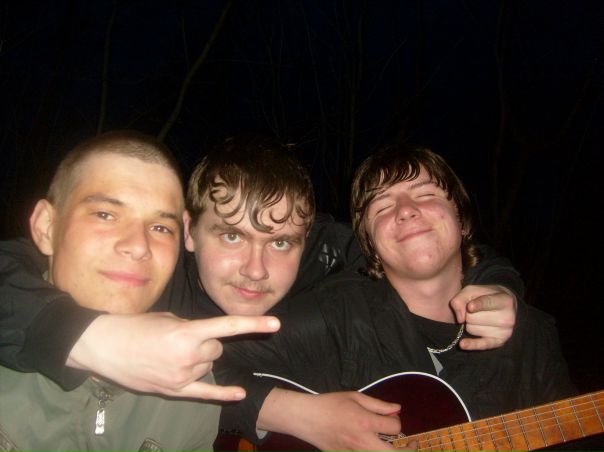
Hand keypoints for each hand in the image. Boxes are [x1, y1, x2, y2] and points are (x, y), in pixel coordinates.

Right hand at [67, 312, 279, 399]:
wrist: (104, 346)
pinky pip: (205, 393)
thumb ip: (191, 327)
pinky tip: (240, 393)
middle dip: (207, 342)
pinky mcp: (174, 390)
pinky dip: (223, 393)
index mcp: (186, 333)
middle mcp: (188, 356)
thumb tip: (203, 337)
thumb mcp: (166, 318)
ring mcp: (182, 376)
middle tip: (183, 339)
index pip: (227, 327)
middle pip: (217, 349)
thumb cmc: (134, 326)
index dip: (253, 325)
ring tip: (172, 353)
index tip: (276, 324)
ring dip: (200, 358)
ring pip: (209, 365)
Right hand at [258, 388, 409, 451]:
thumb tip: (397, 409)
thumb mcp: (355, 397)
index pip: (395, 427)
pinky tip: (375, 448)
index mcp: (364, 422)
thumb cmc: (330, 404)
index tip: (392, 417)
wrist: (306, 419)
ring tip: (396, 448)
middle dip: (409, 450)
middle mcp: (362, 442)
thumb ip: (378, 405)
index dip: (397, 421)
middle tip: (412, 444)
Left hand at [450, 284, 515, 349]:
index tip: (470, 307)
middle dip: (468, 313)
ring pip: (471, 329)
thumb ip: (461, 298)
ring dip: (470, 324)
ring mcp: (505, 331)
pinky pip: (481, 344)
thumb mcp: (472, 290)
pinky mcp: (499, 342)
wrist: (505, 307)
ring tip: (480, 318)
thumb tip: (460, 319)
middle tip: (477, 310)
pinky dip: (471, 344)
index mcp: (505, 300)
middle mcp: (508, 317)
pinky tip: (463, 344)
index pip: (488, 303)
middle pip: (472, 317)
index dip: (478, 305)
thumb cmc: (486, 296)